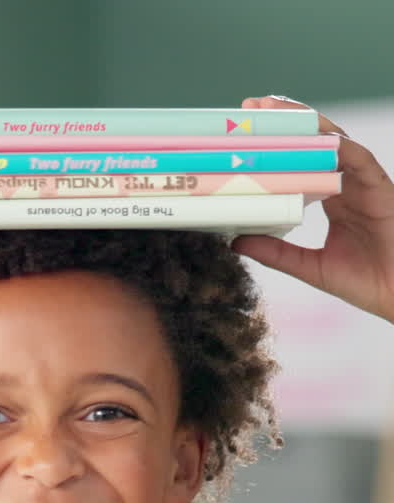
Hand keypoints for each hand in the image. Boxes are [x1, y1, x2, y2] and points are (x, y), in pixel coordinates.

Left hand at [231, 95, 393, 323]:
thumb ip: (276, 253)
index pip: (302, 163)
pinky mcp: (380, 187)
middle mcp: (346, 184)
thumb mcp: (309, 267)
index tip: (246, 133)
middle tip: (253, 107)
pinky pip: (359, 158)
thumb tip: (236, 242)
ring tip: (277, 108)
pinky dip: (339, 145)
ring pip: (335, 141)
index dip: (277, 146)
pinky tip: (317, 135)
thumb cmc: (363, 282)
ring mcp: (363, 183)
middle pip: (315, 143)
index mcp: (332, 199)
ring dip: (307, 122)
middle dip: (287, 122)